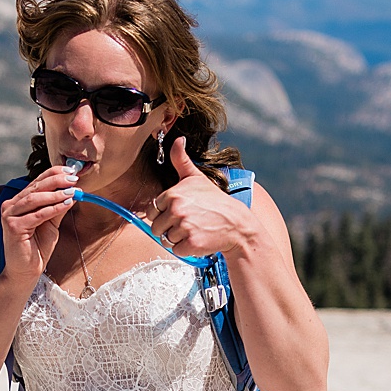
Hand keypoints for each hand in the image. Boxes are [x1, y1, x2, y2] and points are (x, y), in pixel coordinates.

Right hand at [0, 163, 77, 280]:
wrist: (26, 271)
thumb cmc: (38, 248)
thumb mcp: (51, 224)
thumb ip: (58, 208)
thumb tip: (73, 191)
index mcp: (18, 202)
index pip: (36, 183)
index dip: (53, 174)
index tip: (71, 171)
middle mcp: (10, 205)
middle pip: (36, 188)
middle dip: (56, 181)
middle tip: (74, 178)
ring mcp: (9, 215)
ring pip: (35, 199)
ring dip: (56, 194)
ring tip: (73, 191)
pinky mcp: (12, 226)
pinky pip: (37, 215)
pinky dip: (53, 208)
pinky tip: (67, 204)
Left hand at [146, 135, 255, 257]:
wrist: (237, 224)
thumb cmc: (216, 201)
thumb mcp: (197, 178)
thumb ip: (181, 160)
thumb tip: (178, 140)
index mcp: (173, 194)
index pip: (152, 210)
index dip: (164, 213)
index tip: (180, 212)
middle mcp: (177, 210)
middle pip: (156, 227)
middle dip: (169, 228)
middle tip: (188, 223)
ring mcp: (184, 227)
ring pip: (166, 240)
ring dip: (178, 239)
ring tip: (194, 230)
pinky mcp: (191, 244)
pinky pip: (177, 251)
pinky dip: (186, 249)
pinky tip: (198, 239)